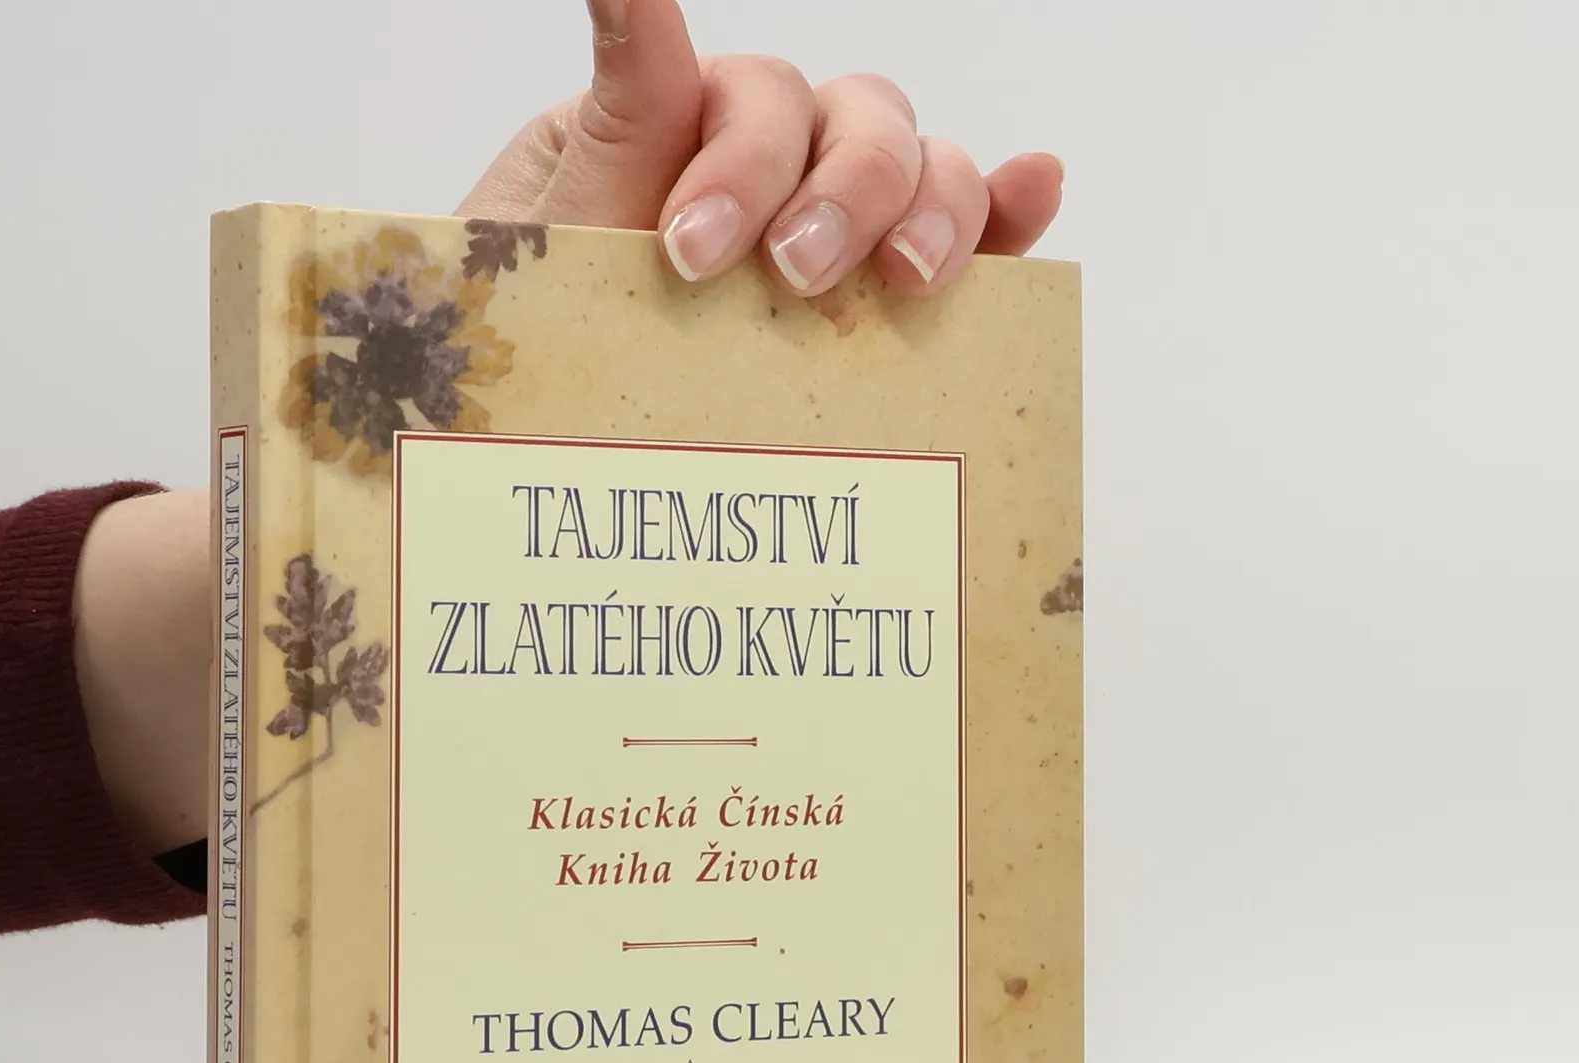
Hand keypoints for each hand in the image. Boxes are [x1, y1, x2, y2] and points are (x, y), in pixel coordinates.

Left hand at [458, 0, 1061, 295]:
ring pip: (913, 168)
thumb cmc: (546, 341)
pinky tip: (1032, 193)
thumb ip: (613, 124)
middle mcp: (768, 163)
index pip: (741, 100)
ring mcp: (833, 222)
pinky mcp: (885, 292)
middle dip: (836, 196)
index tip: (692, 250)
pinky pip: (964, 236)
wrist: (550, 446)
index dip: (738, 166)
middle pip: (847, 122)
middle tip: (793, 278)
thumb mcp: (546, 242)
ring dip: (926, 213)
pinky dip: (1006, 212)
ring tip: (906, 283)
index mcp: (678, 132)